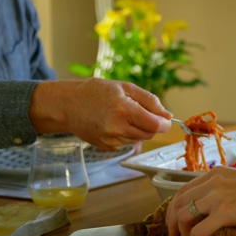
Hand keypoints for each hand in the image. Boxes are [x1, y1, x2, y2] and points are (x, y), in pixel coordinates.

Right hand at [29, 78, 171, 150]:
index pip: (155, 125)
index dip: (164, 123)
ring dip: (140, 129)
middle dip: (152, 125)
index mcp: (124, 110)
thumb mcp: (125, 87)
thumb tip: (168, 115)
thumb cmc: (96, 92)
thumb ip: (150, 101)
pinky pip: (128, 143)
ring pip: (140, 139)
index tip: (165, 119)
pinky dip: (128, 134)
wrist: (68, 105)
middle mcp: (117, 128)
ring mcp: (111, 140)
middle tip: (142, 112)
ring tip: (125, 115)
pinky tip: (116, 123)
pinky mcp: (107, 147)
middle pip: (149, 134)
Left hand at [166, 166, 235, 235]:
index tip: (175, 222)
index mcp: (217, 173)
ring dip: (181, 234)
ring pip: (184, 216)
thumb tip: (216, 208)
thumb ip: (227, 190)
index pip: (183, 190)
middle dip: (172, 222)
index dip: (174, 208)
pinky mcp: (227, 212)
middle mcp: (214, 182)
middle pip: (179, 203)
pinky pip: (199, 230)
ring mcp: (219, 196)